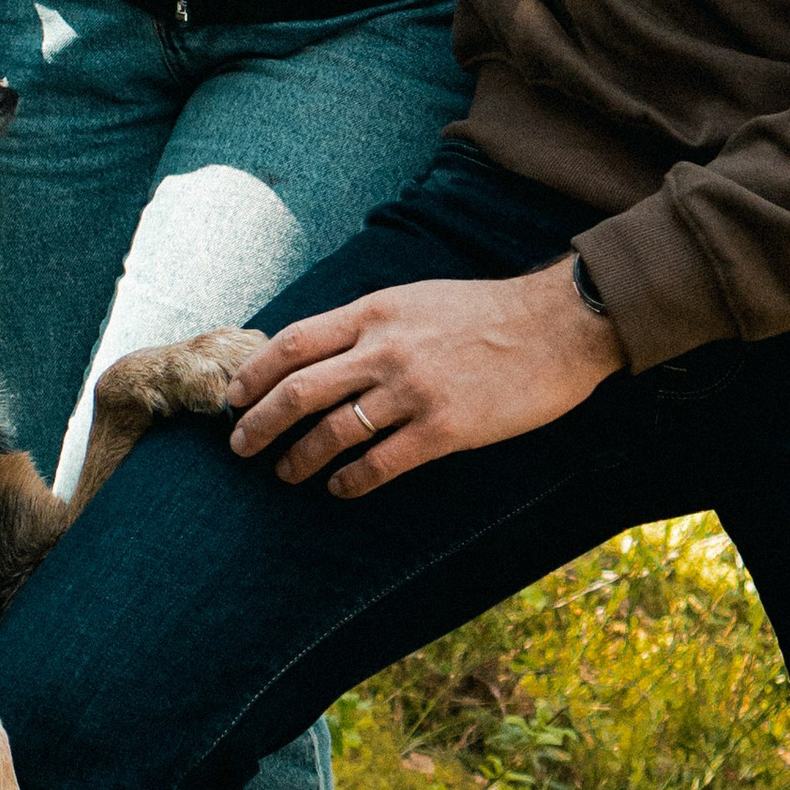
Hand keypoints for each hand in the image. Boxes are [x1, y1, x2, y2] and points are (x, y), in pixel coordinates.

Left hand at [227, 265, 622, 495]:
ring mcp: (412, 391)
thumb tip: (321, 352)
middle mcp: (384, 350)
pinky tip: (339, 490)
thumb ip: (369, 323)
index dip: (253, 374)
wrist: (557, 325)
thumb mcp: (415, 299)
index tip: (232, 397)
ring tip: (285, 474)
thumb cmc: (487, 312)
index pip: (292, 343)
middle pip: (297, 391)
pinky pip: (379, 465)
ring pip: (331, 433)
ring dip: (298, 459)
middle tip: (240, 446)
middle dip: (259, 424)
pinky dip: (349, 482)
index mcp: (374, 312)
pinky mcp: (443, 429)